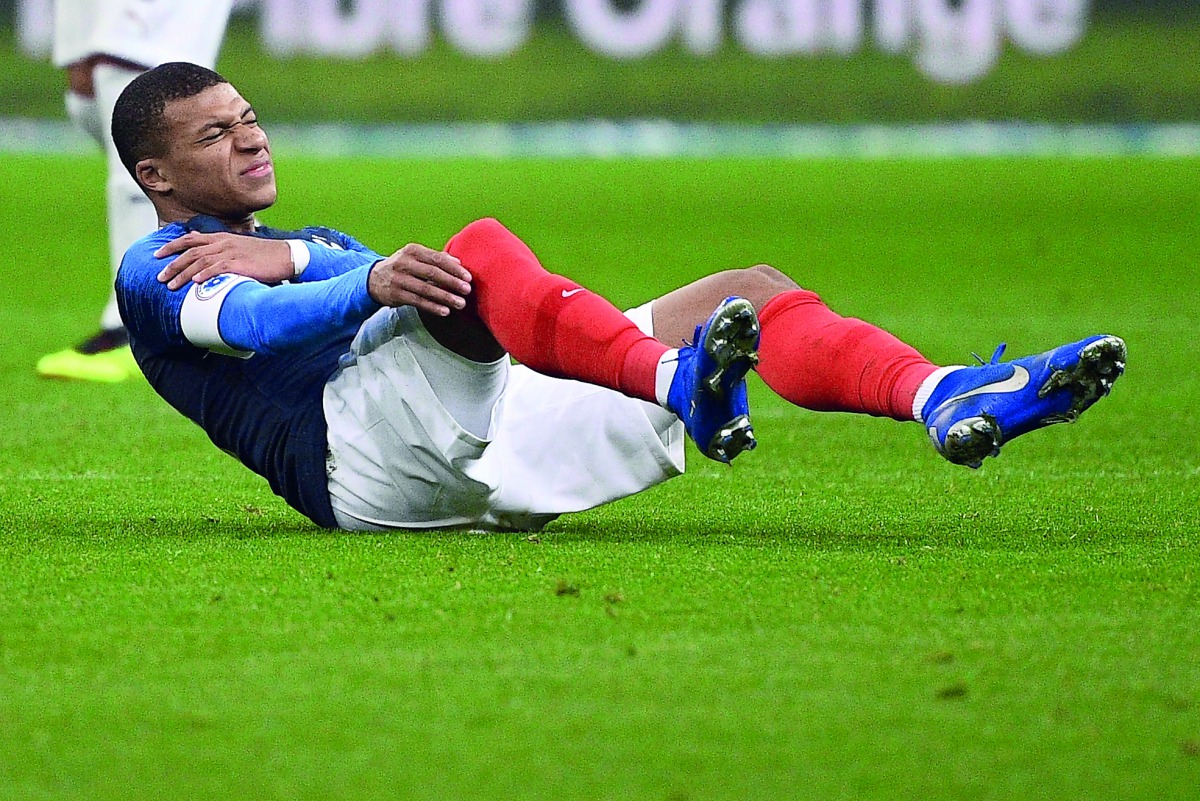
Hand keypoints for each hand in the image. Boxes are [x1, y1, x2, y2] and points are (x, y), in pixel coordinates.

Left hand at [155, 232, 292, 289]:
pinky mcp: (240, 264)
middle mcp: (223, 243)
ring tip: (171, 285)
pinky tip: (194, 283)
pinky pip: (217, 268)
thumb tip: (206, 253)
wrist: (286, 256)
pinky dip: (204, 275)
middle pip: (190, 252)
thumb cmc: (265, 255)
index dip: (171, 246)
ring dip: (183, 274)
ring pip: (199, 262)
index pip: (190, 239)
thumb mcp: (240, 247)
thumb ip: (222, 248)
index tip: (157, 255)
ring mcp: (231, 253)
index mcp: (221, 238)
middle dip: (172, 264)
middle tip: (160, 276)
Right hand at [367, 243, 472, 316]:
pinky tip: (445, 311)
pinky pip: (417, 301)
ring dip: (445, 297)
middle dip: (452, 282)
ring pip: (426, 289)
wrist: (373, 279)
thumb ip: (436, 259)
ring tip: (460, 303)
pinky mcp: (395, 294)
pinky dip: (432, 307)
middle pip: (433, 273)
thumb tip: (458, 263)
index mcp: (412, 251)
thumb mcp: (415, 257)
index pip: (437, 259)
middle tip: (467, 290)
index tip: (468, 277)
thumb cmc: (402, 267)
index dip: (454, 269)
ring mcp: (398, 279)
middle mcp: (404, 263)